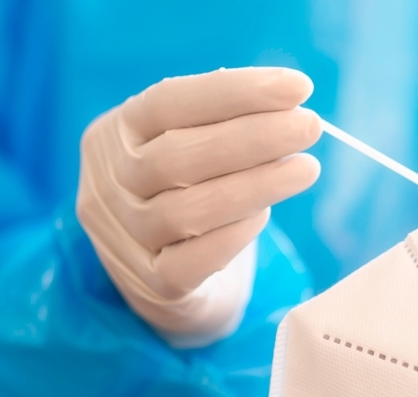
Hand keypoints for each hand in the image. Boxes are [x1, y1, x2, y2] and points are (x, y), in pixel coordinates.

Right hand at [76, 67, 320, 346]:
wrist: (168, 285)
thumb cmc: (189, 197)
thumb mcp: (190, 150)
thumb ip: (222, 126)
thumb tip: (284, 105)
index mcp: (114, 136)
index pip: (167, 103)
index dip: (233, 92)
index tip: (297, 87)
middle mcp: (108, 187)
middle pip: (176, 157)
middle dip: (252, 137)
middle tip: (309, 127)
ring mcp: (125, 241)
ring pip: (186, 211)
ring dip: (255, 185)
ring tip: (305, 169)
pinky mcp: (154, 287)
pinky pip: (192, 262)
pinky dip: (233, 234)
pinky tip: (266, 215)